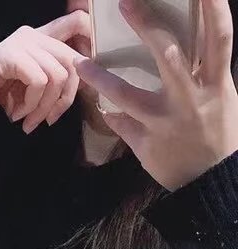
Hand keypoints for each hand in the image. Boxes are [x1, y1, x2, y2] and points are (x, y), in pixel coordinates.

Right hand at [0, 13, 93, 132]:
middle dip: (65, 99)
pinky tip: (16, 114)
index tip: (85, 77)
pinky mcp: (12, 54)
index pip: (79, 22)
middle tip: (48, 121)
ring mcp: (22, 42)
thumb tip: (87, 82)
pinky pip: (39, 82)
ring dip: (44, 107)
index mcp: (42, 37)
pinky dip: (31, 105)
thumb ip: (56, 76)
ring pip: (56, 76)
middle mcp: (34, 34)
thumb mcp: (33, 87)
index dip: (90, 45)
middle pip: (73, 61)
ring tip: (28, 122)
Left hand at [78, 0, 237, 188]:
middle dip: (146, 26)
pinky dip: (109, 113)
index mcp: (216, 83)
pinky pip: (120, 123)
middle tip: (125, 3)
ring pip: (127, 94)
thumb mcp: (219, 96)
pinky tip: (98, 105)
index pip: (219, 38)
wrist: (208, 180)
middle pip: (168, 54)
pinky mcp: (147, 144)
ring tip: (80, 62)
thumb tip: (179, 41)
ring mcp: (165, 123)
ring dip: (101, 77)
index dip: (214, 9)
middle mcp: (191, 99)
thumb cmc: (216, 130)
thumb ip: (201, 71)